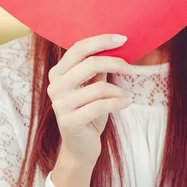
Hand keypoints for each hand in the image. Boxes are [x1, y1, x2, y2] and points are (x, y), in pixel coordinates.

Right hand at [47, 34, 131, 166]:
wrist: (80, 147)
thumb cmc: (89, 112)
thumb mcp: (93, 86)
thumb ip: (97, 68)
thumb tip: (115, 46)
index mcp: (58, 73)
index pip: (79, 48)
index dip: (102, 41)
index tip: (123, 39)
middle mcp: (55, 86)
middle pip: (89, 64)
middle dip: (116, 63)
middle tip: (132, 69)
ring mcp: (60, 104)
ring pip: (99, 87)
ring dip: (118, 91)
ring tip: (125, 96)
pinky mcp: (69, 121)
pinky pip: (101, 105)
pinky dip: (118, 103)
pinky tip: (126, 103)